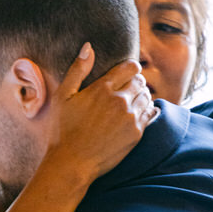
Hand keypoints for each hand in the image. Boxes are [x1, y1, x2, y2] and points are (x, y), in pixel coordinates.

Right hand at [43, 44, 156, 185]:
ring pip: (147, 96)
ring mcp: (130, 118)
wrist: (71, 164)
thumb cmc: (62, 131)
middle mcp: (119, 100)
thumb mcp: (62, 97)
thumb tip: (88, 46)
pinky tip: (137, 114)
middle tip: (128, 89)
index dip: (130, 68)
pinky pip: (150, 113)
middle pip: (140, 80)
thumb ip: (77, 70)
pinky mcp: (136, 134)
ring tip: (131, 102)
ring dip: (141, 95)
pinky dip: (146, 110)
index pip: (130, 67)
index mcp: (102, 88)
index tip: (126, 73)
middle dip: (136, 81)